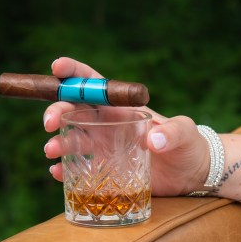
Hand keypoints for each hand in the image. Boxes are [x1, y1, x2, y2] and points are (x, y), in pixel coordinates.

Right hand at [43, 56, 210, 195]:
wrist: (192, 173)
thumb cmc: (189, 145)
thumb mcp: (185, 133)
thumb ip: (173, 132)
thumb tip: (154, 141)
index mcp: (122, 107)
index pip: (94, 84)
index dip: (74, 73)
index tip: (57, 68)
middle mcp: (108, 124)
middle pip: (74, 111)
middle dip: (57, 111)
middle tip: (49, 122)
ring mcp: (104, 147)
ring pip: (72, 139)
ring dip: (58, 142)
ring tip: (51, 150)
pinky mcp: (105, 171)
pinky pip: (79, 168)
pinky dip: (65, 169)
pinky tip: (57, 172)